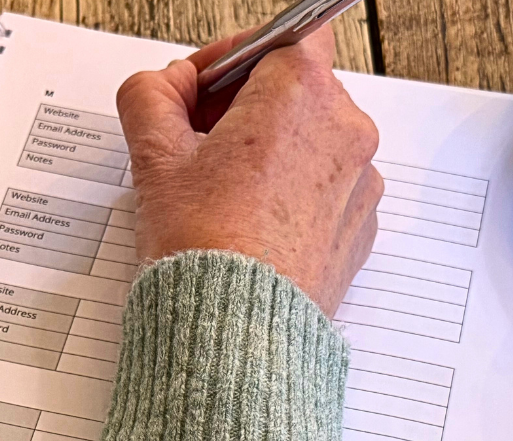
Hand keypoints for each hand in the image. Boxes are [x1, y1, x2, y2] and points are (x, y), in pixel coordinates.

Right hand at [116, 28, 381, 316]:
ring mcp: (361, 182)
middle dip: (247, 105)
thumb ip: (151, 97)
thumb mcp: (154, 157)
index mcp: (301, 95)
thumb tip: (164, 87)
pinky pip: (327, 188)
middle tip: (197, 142)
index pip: (285, 35)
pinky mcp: (361, 228)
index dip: (238, 56)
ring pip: (312, 141)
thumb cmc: (205, 248)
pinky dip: (293, 193)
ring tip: (220, 192)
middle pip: (297, 89)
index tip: (205, 86)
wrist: (238, 333)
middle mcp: (346, 130)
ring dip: (270, 150)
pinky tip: (250, 223)